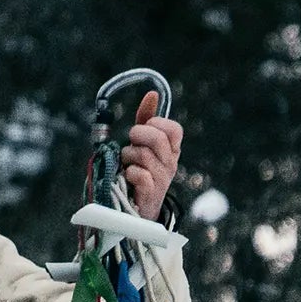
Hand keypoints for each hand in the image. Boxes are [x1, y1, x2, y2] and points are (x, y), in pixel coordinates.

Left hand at [121, 90, 183, 221]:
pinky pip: (138, 174)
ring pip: (142, 155)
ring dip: (128, 157)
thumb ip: (147, 119)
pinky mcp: (151, 193)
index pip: (174, 129)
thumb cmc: (142, 170)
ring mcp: (162, 179)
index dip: (156, 124)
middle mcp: (171, 163)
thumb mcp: (145, 143)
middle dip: (137, 136)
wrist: (140, 207)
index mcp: (173, 149)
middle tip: (131, 143)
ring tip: (127, 164)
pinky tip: (128, 178)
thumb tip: (152, 94)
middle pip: (156, 139)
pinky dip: (128, 173)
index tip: (145, 128)